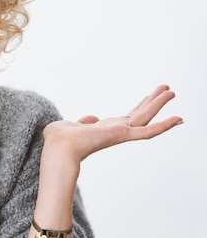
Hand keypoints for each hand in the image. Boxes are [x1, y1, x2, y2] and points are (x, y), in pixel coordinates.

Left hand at [43, 84, 182, 162]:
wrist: (59, 148)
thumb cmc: (58, 140)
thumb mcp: (70, 126)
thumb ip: (83, 122)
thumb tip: (91, 119)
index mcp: (104, 129)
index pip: (126, 118)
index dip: (138, 109)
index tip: (148, 100)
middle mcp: (114, 131)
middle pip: (139, 114)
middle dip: (153, 101)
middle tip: (167, 89)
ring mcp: (120, 134)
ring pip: (145, 117)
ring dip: (159, 103)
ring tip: (171, 91)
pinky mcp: (123, 135)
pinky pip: (148, 131)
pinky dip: (164, 126)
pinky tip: (179, 119)